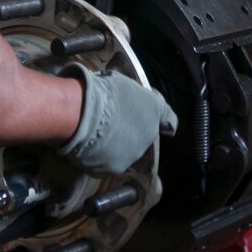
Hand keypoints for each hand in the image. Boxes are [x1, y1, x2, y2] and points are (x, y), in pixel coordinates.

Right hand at [56, 63, 176, 176]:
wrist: (82, 115)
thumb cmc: (101, 91)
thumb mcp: (122, 83)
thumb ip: (130, 96)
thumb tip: (126, 99)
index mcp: (153, 110)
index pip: (169, 119)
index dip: (165, 122)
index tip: (164, 127)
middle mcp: (148, 135)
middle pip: (141, 135)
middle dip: (128, 130)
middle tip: (109, 121)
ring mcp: (132, 154)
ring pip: (124, 150)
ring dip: (114, 145)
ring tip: (94, 134)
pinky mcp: (115, 168)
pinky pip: (107, 162)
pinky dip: (98, 157)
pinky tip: (87, 145)